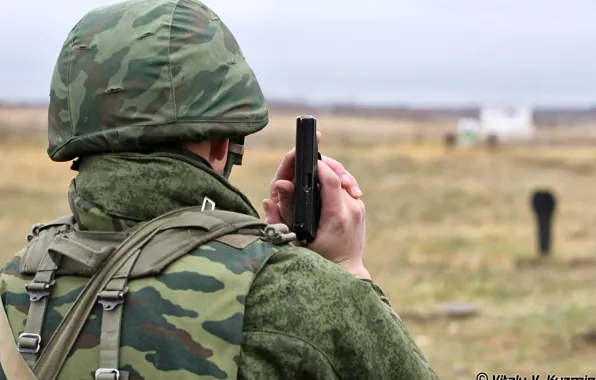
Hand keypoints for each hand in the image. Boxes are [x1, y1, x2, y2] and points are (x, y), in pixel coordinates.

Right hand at [262, 132, 369, 279]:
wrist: (346, 271)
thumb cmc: (318, 260)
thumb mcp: (295, 242)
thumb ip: (279, 221)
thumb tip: (268, 200)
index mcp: (335, 217)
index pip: (330, 180)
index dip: (318, 166)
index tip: (306, 160)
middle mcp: (350, 210)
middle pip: (339, 175)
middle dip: (323, 164)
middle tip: (308, 161)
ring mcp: (358, 208)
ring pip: (344, 178)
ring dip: (330, 171)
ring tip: (315, 169)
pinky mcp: (360, 209)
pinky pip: (347, 187)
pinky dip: (336, 182)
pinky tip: (324, 182)